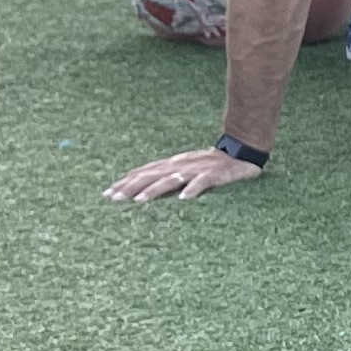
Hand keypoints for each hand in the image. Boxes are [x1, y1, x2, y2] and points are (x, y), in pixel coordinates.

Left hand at [105, 147, 263, 202]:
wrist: (242, 150)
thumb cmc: (212, 163)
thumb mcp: (186, 167)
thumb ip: (167, 175)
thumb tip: (142, 185)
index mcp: (173, 164)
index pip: (144, 172)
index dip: (126, 182)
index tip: (108, 193)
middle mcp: (181, 165)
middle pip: (152, 176)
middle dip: (132, 187)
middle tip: (114, 198)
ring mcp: (197, 169)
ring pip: (172, 179)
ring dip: (155, 189)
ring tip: (140, 200)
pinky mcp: (215, 174)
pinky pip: (202, 182)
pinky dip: (192, 189)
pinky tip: (183, 199)